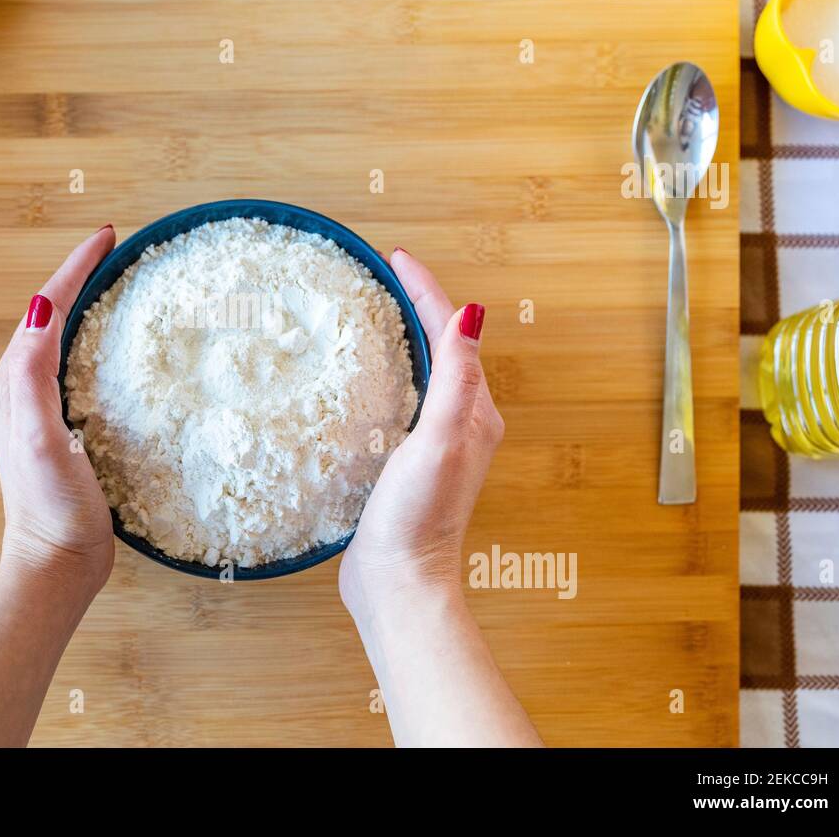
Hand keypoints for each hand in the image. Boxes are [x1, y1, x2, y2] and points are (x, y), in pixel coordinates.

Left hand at [0, 226, 116, 595]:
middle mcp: (18, 388)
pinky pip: (75, 366)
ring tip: (123, 283)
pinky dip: (96, 341)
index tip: (110, 235)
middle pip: (51, 315)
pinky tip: (121, 347)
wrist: (57, 565)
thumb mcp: (42, 440)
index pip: (45, 306)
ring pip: (63, 338)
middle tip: (122, 251)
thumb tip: (43, 311)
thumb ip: (34, 377)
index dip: (77, 267)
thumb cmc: (54, 508)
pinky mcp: (59, 427)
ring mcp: (37, 409)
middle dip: (83, 277)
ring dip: (88, 306)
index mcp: (12, 382)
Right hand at [341, 248, 503, 611]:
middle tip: (384, 274)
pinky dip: (387, 373)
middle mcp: (461, 424)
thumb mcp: (439, 441)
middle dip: (416, 305)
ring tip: (375, 309)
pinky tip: (364, 376)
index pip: (452, 333)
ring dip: (404, 337)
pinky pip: (401, 401)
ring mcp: (434, 444)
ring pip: (422, 372)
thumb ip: (455, 379)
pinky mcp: (407, 463)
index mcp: (474, 414)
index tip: (396, 256)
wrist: (399, 583)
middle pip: (441, 346)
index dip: (425, 289)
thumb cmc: (419, 517)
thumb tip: (473, 313)